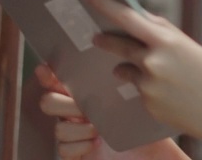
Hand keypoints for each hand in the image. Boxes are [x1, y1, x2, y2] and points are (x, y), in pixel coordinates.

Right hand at [35, 65, 187, 159]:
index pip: (62, 81)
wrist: (154, 156)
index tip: (46, 67)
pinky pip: (63, 150)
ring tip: (98, 130)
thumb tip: (126, 52)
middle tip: (84, 107)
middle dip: (62, 104)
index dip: (49, 74)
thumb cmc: (147, 126)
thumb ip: (130, 78)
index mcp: (89, 95)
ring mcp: (75, 135)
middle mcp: (77, 114)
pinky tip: (95, 144)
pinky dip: (79, 147)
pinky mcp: (76, 154)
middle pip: (49, 102)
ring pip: (58, 128)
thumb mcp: (140, 99)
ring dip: (77, 128)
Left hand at [83, 0, 201, 159]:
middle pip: (118, 45)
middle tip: (95, 37)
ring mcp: (148, 85)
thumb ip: (162, 32)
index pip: (127, 17)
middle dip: (106, 40)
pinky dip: (147, 89)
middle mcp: (153, 61)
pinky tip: (168, 94)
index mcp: (166, 40)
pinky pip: (137, 91)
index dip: (104, 3)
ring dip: (130, 68)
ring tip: (157, 74)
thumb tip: (137, 18)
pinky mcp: (147, 105)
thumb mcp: (188, 46)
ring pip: (126, 70)